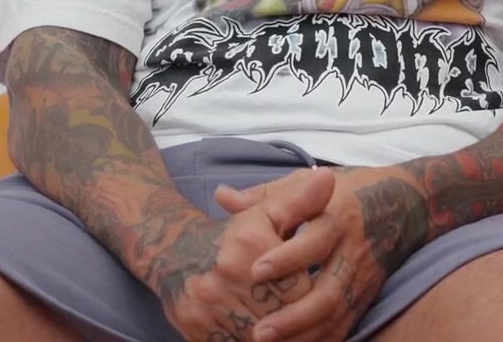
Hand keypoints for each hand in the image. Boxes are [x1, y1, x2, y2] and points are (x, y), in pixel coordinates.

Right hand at [153, 167, 333, 341]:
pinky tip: (254, 332)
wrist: (173, 254)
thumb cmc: (231, 236)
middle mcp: (226, 279)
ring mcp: (208, 310)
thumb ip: (301, 202)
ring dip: (275, 336)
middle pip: (281, 318)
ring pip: (258, 339)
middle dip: (293, 320)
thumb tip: (328, 178)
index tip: (307, 292)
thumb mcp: (266, 213)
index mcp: (249, 248)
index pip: (300, 290)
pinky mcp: (195, 333)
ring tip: (277, 323)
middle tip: (296, 313)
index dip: (308, 296)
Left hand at [215, 165, 428, 340]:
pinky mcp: (367, 295)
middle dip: (294, 315)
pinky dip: (324, 340)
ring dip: (304, 334)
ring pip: (336, 314)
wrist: (407, 203)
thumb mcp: (309, 182)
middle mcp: (352, 249)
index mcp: (337, 216)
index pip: (315, 240)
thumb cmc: (349, 189)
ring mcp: (362, 277)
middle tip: (258, 333)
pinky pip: (346, 324)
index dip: (287, 258)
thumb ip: (266, 196)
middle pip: (328, 290)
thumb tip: (221, 197)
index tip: (255, 271)